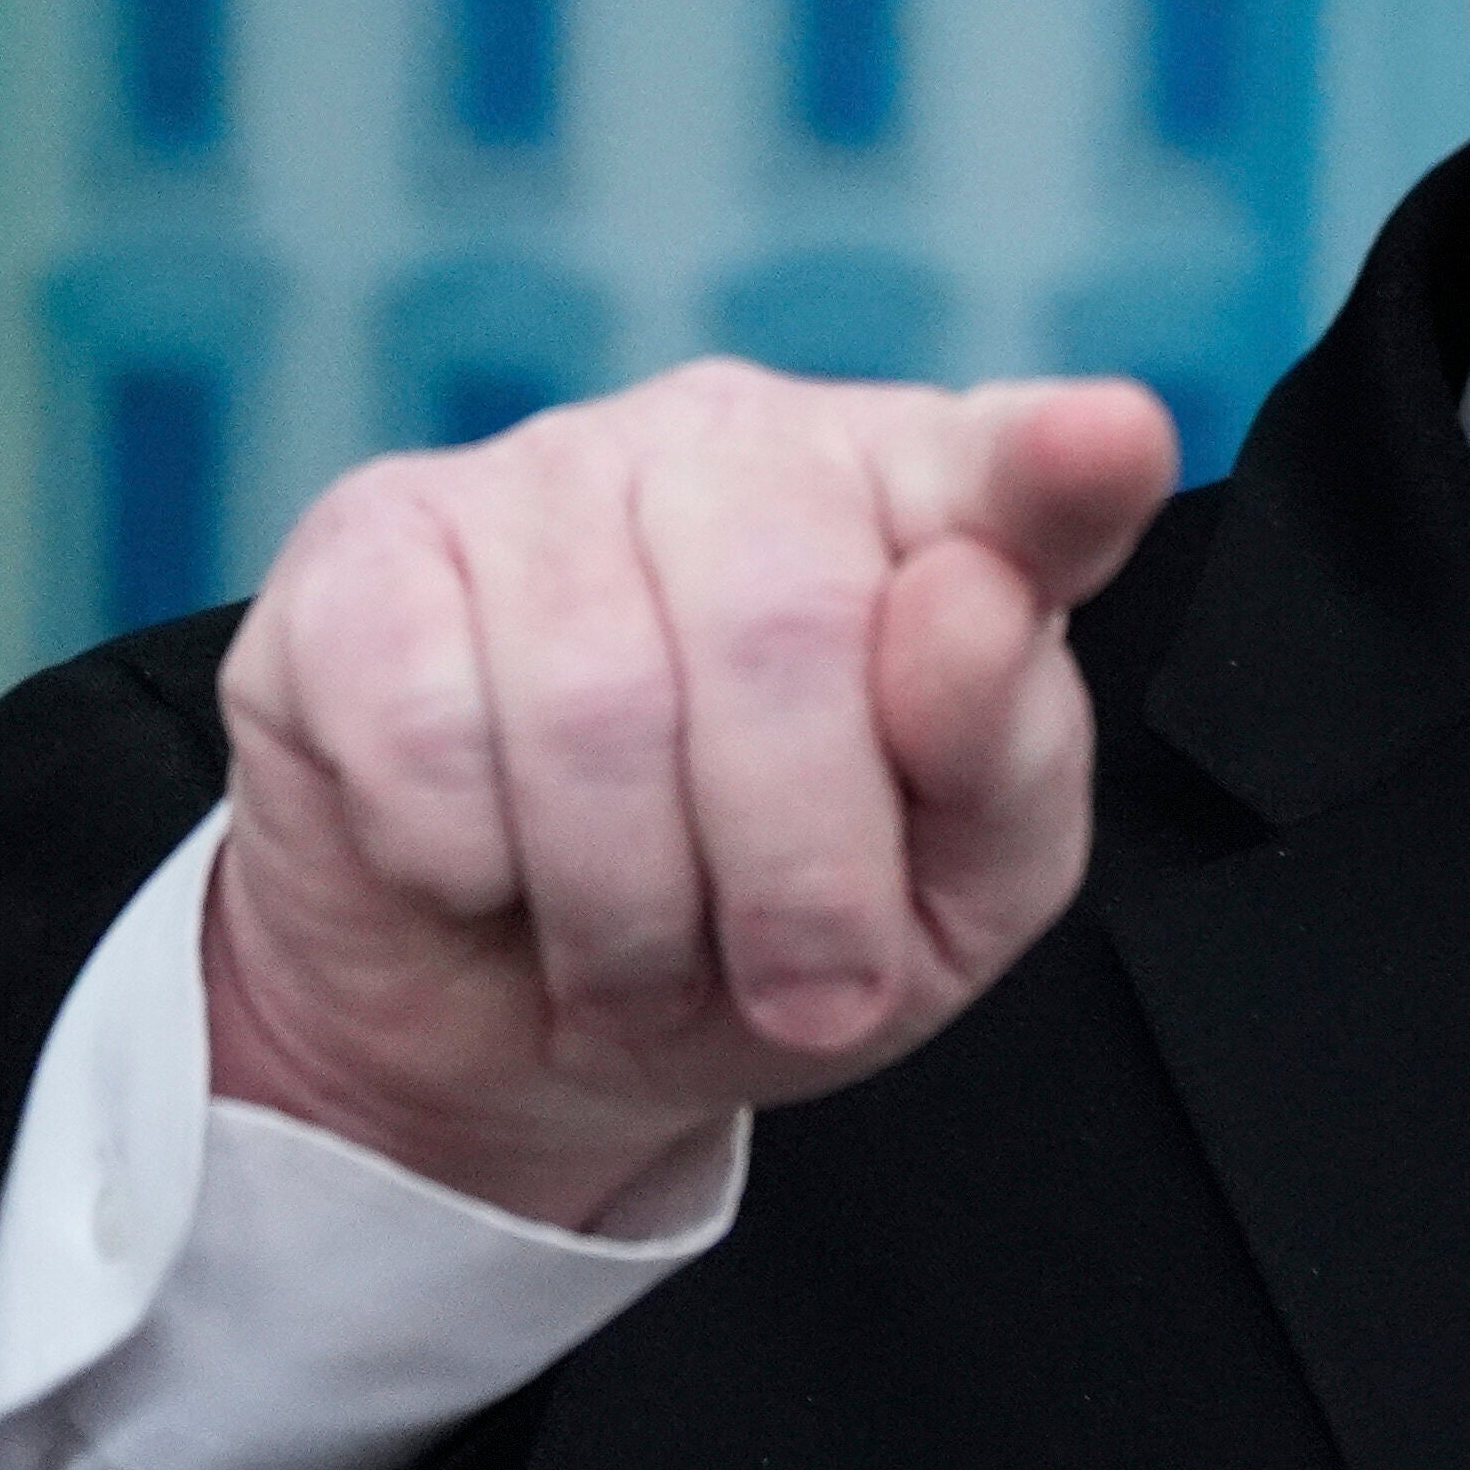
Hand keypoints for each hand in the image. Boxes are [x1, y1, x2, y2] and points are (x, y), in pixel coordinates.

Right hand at [199, 362, 1179, 1226]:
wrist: (510, 1024)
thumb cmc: (769, 935)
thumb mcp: (944, 905)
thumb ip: (1002, 766)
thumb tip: (967, 613)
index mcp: (925, 508)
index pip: (1007, 472)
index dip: (1053, 470)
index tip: (1100, 446)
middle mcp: (742, 444)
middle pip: (785, 631)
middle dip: (793, 876)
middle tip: (791, 986)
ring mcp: (545, 471)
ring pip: (595, 703)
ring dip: (627, 909)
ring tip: (636, 946)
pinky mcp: (368, 551)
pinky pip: (427, 728)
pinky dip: (469, 864)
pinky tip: (485, 861)